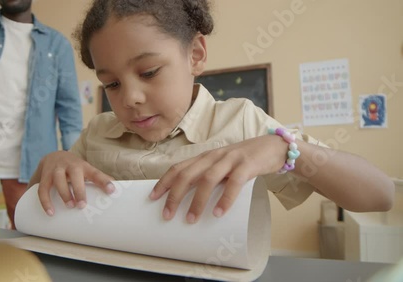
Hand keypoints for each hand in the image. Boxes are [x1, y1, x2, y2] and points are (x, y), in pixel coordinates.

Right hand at [28, 151, 114, 215]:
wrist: (54, 156)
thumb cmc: (75, 168)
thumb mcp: (87, 171)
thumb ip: (100, 179)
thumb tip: (118, 192)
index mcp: (84, 166)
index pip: (96, 173)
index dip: (104, 181)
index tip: (111, 191)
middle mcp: (70, 166)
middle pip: (75, 175)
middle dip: (79, 190)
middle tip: (82, 205)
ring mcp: (56, 170)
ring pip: (58, 180)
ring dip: (64, 194)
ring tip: (70, 206)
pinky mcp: (44, 176)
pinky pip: (43, 189)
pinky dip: (46, 202)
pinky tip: (51, 213)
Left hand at [149, 135, 287, 222]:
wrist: (274, 147)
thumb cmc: (245, 161)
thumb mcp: (222, 166)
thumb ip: (208, 177)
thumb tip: (191, 200)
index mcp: (205, 157)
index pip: (178, 168)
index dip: (164, 182)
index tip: (152, 198)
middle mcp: (213, 156)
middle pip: (187, 174)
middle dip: (174, 195)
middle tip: (167, 215)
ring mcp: (230, 159)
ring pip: (207, 179)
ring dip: (197, 201)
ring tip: (191, 219)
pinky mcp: (247, 165)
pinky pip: (234, 183)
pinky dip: (225, 198)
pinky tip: (218, 212)